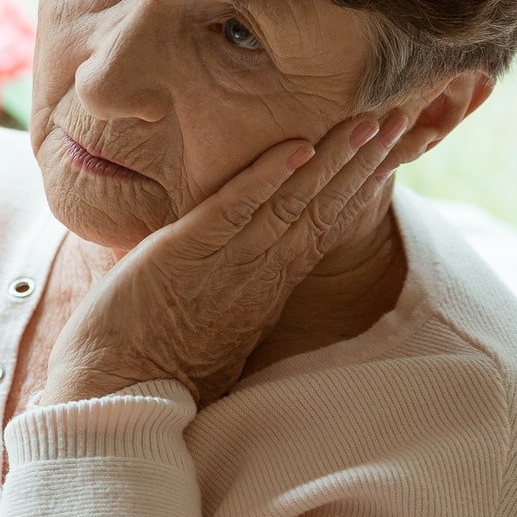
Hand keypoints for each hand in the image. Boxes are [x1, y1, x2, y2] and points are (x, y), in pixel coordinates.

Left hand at [41, 113, 409, 405]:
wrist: (113, 396)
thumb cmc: (146, 362)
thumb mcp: (209, 322)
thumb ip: (232, 289)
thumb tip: (238, 268)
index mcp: (265, 287)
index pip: (322, 226)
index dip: (358, 187)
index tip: (390, 153)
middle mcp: (258, 273)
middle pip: (322, 208)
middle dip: (364, 163)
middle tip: (403, 120)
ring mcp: (227, 264)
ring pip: (292, 203)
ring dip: (333, 160)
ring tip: (371, 122)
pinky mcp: (186, 254)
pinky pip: (233, 209)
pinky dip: (265, 177)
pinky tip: (297, 148)